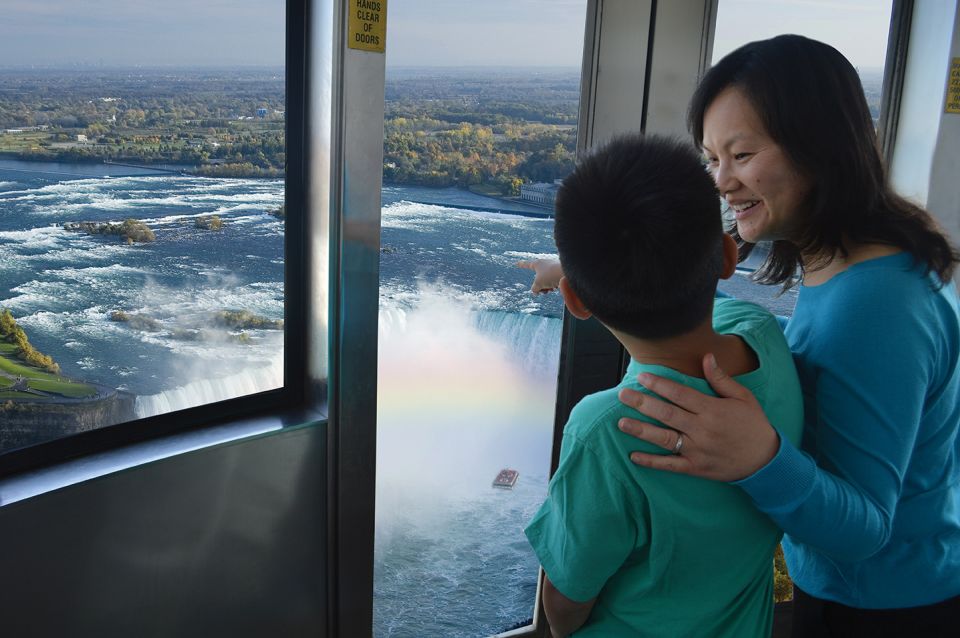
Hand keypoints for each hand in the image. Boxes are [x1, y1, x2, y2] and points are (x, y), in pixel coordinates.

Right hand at [516, 259, 562, 293]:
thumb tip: (535, 292)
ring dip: (545, 288)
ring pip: (545, 282)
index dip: (521, 265)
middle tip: (542, 291)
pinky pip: (552, 282)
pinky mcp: (558, 273)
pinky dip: (552, 287)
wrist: (566, 273)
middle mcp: (544, 265)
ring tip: (549, 290)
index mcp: (537, 264)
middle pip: (537, 278)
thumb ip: (534, 288)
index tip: (516, 263)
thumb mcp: (537, 284)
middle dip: (539, 286)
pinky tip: (555, 288)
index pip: (526, 264)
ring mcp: (551, 269)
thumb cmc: (550, 275)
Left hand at [616, 353, 779, 481]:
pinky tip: (634, 456)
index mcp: (712, 410)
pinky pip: (670, 465)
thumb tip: (706, 356)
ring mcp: (698, 450)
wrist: (766, 460)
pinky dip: (651, 462)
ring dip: (641, 431)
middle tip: (623, 395)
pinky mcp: (696, 467)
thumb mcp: (743, 398)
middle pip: (667, 414)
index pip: (680, 394)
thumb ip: (721, 379)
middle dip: (642, 403)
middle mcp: (702, 429)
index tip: (642, 376)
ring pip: (664, 438)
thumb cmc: (753, 425)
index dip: (660, 384)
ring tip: (621, 423)